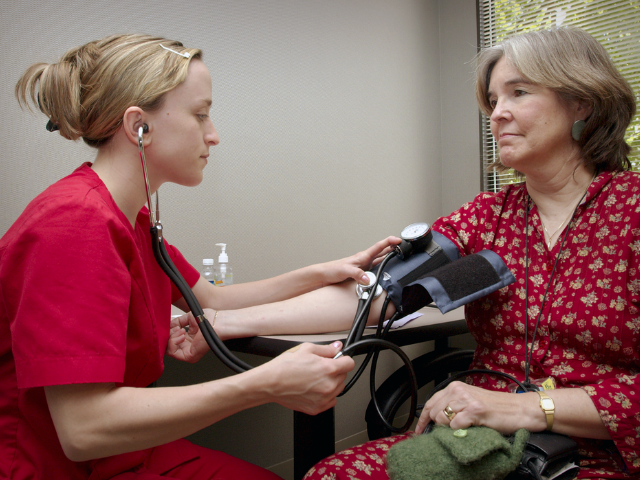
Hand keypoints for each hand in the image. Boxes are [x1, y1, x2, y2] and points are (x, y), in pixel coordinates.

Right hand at [166, 308, 216, 362]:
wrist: (217, 322)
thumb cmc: (209, 320)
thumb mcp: (188, 318)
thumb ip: (176, 322)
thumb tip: (168, 325)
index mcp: (188, 339)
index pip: (171, 340)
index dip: (168, 332)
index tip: (171, 325)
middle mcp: (188, 346)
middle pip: (168, 345)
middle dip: (169, 334)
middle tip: (176, 328)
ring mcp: (188, 352)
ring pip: (168, 349)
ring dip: (171, 337)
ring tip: (181, 330)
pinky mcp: (189, 356)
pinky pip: (172, 352)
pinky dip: (173, 341)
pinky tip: (182, 335)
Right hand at [259, 341, 354, 414]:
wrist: (270, 383)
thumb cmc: (285, 366)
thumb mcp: (306, 349)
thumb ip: (326, 349)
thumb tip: (337, 347)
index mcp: (328, 369)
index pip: (349, 363)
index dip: (343, 359)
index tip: (339, 360)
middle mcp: (329, 385)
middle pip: (343, 376)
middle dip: (335, 370)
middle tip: (320, 368)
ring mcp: (324, 398)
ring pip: (338, 388)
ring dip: (331, 383)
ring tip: (315, 378)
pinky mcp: (317, 408)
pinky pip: (331, 400)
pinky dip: (326, 395)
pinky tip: (314, 388)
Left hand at [319, 236, 401, 285]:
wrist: (323, 276)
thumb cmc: (331, 270)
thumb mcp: (344, 271)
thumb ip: (356, 274)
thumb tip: (368, 278)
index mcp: (362, 256)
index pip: (379, 246)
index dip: (389, 242)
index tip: (399, 240)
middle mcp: (365, 260)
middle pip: (382, 251)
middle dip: (394, 247)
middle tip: (405, 247)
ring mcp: (364, 266)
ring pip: (381, 259)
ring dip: (390, 257)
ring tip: (400, 256)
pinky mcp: (362, 273)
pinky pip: (377, 268)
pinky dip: (384, 267)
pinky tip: (387, 271)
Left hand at [415, 381, 535, 434]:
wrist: (519, 409)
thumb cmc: (496, 408)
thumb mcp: (470, 401)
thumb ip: (453, 405)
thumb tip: (435, 418)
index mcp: (455, 387)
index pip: (430, 402)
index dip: (423, 418)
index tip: (419, 430)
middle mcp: (458, 390)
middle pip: (434, 412)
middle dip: (439, 425)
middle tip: (451, 430)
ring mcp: (466, 399)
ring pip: (442, 418)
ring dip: (450, 428)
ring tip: (465, 427)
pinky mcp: (475, 410)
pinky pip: (456, 425)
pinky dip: (460, 430)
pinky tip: (470, 428)